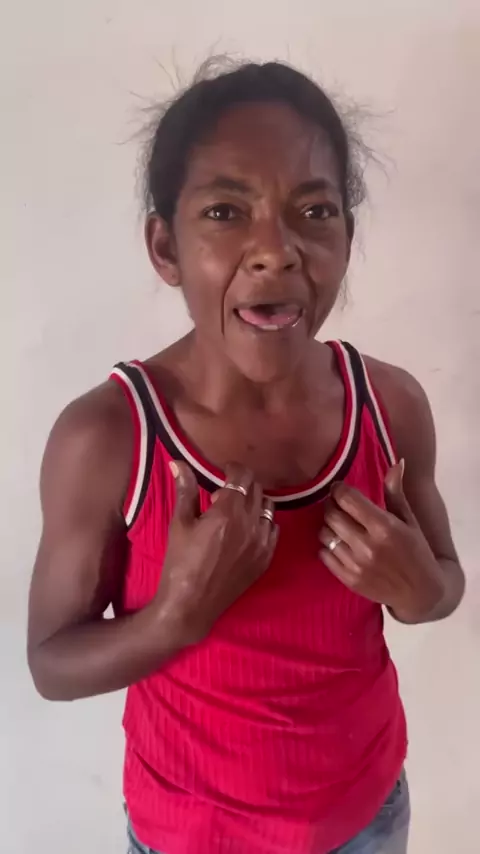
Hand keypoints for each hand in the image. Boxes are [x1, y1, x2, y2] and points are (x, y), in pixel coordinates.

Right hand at [155, 462, 278, 643]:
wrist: (191, 605)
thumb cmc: (180, 562)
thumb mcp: (180, 524)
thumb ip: (185, 489)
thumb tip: (178, 462)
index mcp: (228, 512)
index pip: (242, 476)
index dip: (233, 468)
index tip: (224, 471)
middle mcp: (250, 525)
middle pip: (256, 489)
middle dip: (242, 484)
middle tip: (223, 493)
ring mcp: (262, 543)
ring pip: (268, 508)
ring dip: (254, 501)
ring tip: (236, 511)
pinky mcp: (266, 559)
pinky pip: (274, 530)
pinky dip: (263, 522)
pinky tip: (247, 529)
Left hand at [319, 462, 445, 621]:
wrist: (420, 594)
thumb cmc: (416, 552)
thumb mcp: (409, 521)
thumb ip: (395, 492)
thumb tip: (396, 462)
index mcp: (384, 527)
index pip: (347, 499)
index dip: (339, 489)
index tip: (340, 488)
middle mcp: (367, 546)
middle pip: (331, 515)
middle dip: (331, 505)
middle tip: (337, 504)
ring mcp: (356, 565)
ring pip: (325, 534)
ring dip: (328, 526)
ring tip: (339, 524)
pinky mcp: (348, 580)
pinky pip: (324, 555)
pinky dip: (328, 546)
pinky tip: (339, 543)